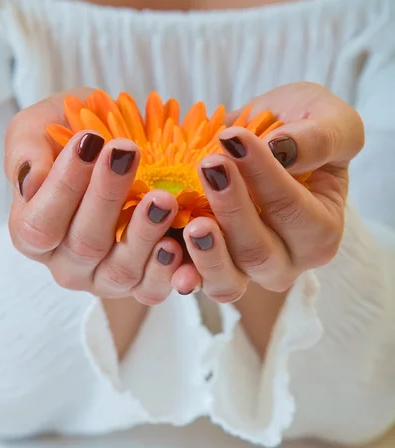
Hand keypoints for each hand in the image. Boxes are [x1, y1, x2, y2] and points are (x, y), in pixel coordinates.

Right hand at [5, 89, 193, 304]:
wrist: (121, 147)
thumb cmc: (76, 135)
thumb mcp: (40, 129)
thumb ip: (26, 151)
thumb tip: (31, 181)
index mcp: (33, 234)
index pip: (40, 224)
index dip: (63, 186)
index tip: (89, 140)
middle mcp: (68, 264)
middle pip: (84, 245)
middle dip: (108, 197)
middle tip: (128, 154)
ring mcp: (105, 279)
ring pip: (120, 270)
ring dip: (143, 234)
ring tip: (162, 198)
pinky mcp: (141, 286)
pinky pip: (150, 290)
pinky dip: (166, 271)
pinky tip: (177, 244)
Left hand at [171, 83, 364, 299]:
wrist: (267, 141)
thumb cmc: (305, 129)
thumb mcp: (330, 121)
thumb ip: (319, 138)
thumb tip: (281, 149)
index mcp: (321, 233)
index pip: (293, 211)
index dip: (264, 177)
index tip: (233, 138)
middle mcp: (287, 262)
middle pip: (258, 253)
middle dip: (231, 210)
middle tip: (209, 168)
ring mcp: (247, 272)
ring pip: (227, 280)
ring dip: (205, 252)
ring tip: (189, 222)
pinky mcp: (212, 269)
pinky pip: (195, 280)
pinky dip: (177, 269)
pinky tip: (163, 250)